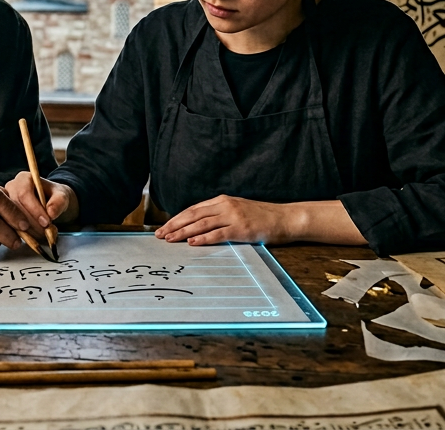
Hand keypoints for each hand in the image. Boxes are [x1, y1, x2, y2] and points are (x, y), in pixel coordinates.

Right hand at [6, 171, 77, 229]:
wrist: (51, 204)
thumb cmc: (55, 197)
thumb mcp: (62, 196)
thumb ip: (59, 202)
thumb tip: (51, 212)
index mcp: (23, 179)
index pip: (23, 194)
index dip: (34, 210)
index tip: (46, 222)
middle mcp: (11, 189)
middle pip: (15, 207)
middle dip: (31, 223)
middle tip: (45, 233)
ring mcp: (5, 203)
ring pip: (10, 219)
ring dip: (27, 231)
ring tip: (42, 235)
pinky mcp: (5, 216)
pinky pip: (9, 227)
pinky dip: (22, 235)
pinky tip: (33, 237)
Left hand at [155, 196, 300, 245]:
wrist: (285, 218)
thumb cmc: (261, 217)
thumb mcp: (237, 210)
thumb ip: (220, 215)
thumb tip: (199, 226)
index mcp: (222, 200)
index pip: (193, 209)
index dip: (177, 218)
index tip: (164, 227)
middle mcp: (225, 205)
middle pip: (193, 215)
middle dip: (174, 225)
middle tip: (160, 235)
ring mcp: (233, 216)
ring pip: (202, 224)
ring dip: (183, 232)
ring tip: (170, 239)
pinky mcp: (241, 229)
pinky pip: (218, 234)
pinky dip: (203, 239)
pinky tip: (192, 243)